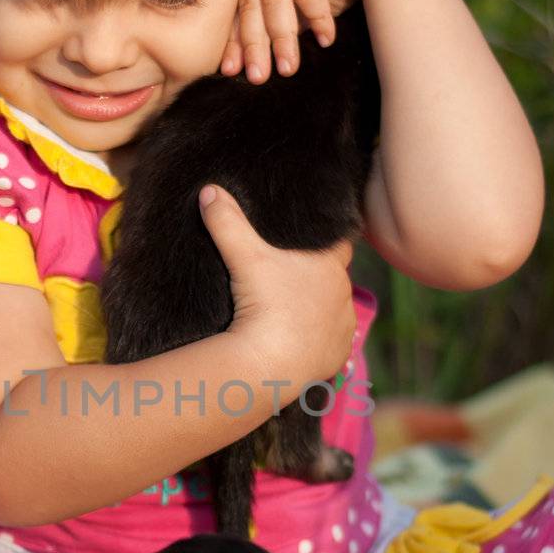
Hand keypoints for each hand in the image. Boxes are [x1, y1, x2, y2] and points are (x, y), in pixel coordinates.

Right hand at [198, 185, 356, 384]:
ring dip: (318, 309)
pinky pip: (331, 343)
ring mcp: (343, 327)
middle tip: (291, 278)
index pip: (340, 243)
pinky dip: (317, 340)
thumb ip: (227, 221)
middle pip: (335, 278)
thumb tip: (209, 190)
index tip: (314, 242)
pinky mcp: (336, 355)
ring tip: (291, 310)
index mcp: (330, 265)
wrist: (269, 362)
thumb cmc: (263, 303)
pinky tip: (297, 339)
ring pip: (334, 311)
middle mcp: (344, 294)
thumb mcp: (242, 256)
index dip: (328, 241)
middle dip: (317, 277)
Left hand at [220, 0, 401, 83]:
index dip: (237, 40)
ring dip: (283, 37)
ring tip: (288, 68)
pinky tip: (326, 39)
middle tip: (259, 77)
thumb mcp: (301, 10)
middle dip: (257, 44)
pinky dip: (316, 17)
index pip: (242, 6)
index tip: (234, 71)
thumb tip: (253, 65)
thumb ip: (280, 26)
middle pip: (254, 3)